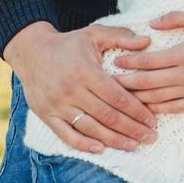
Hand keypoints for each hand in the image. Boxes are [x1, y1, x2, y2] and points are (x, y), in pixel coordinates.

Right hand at [3, 21, 155, 153]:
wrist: (31, 51)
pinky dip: (84, 145)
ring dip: (114, 140)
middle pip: (107, 116)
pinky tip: (102, 150)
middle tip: (150, 137)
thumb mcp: (94, 33)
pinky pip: (66, 135)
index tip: (152, 120)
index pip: (117, 96)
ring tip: (134, 146)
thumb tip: (147, 41)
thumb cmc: (69, 43)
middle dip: (132, 129)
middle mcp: (71, 90)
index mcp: (86, 70)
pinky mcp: (46, 115)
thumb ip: (121, 36)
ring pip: (90, 128)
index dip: (137, 111)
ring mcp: (58, 105)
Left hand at [112, 11, 183, 113]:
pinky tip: (147, 109)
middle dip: (127, 83)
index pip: (149, 61)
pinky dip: (159, 110)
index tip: (115, 62)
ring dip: (138, 99)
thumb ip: (176, 18)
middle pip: (149, 83)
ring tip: (122, 98)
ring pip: (159, 99)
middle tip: (109, 84)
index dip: (130, 62)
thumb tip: (152, 23)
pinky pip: (175, 109)